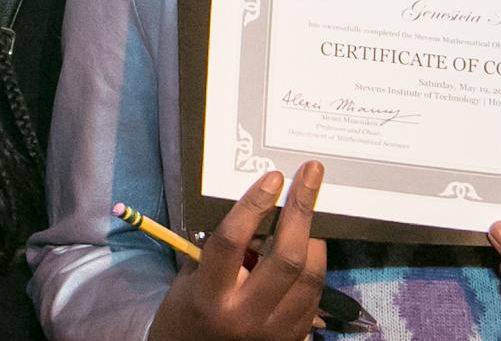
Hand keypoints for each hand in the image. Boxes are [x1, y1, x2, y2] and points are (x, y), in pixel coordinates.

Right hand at [145, 161, 326, 340]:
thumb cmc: (186, 313)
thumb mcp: (191, 278)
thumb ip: (221, 250)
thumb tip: (257, 213)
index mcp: (211, 296)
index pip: (233, 241)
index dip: (254, 205)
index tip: (272, 178)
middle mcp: (246, 315)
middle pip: (287, 258)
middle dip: (302, 210)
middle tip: (310, 177)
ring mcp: (275, 331)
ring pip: (310, 276)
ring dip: (315, 238)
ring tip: (311, 212)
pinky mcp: (292, 339)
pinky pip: (314, 296)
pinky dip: (314, 267)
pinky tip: (308, 248)